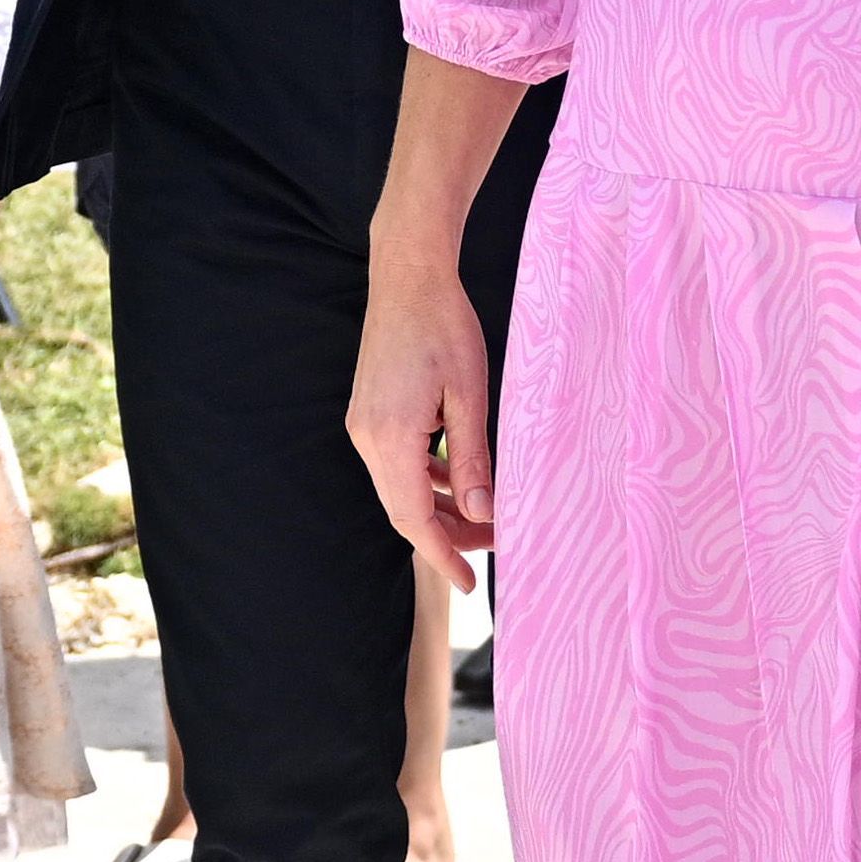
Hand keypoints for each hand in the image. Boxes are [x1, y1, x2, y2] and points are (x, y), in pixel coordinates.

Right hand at [348, 249, 495, 592]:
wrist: (408, 276)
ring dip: (440, 509)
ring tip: (486, 518)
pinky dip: (428, 480)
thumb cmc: (444, 326)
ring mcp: (364, 426)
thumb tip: (483, 515)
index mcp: (389, 438)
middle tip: (495, 546)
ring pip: (401, 488)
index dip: (443, 557)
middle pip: (404, 510)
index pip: (414, 518)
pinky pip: (398, 463)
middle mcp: (367, 438)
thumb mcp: (469, 395)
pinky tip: (461, 482)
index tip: (471, 585)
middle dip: (448, 536)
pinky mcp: (371, 413)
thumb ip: (473, 459)